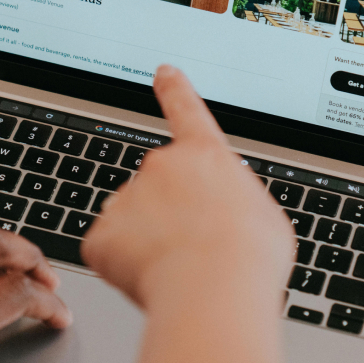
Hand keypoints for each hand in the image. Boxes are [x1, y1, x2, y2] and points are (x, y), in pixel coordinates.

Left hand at [82, 65, 294, 307]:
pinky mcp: (101, 235)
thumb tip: (217, 211)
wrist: (215, 290)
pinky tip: (153, 280)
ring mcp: (126, 198)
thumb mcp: (262, 214)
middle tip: (198, 251)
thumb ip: (231, 198)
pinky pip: (111, 251)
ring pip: (133, 222)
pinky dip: (126, 268)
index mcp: (205, 156)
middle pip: (159, 189)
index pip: (186, 111)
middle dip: (171, 217)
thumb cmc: (249, 257)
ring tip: (182, 271)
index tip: (163, 73)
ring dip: (150, 243)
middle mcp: (160, 165)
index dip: (174, 91)